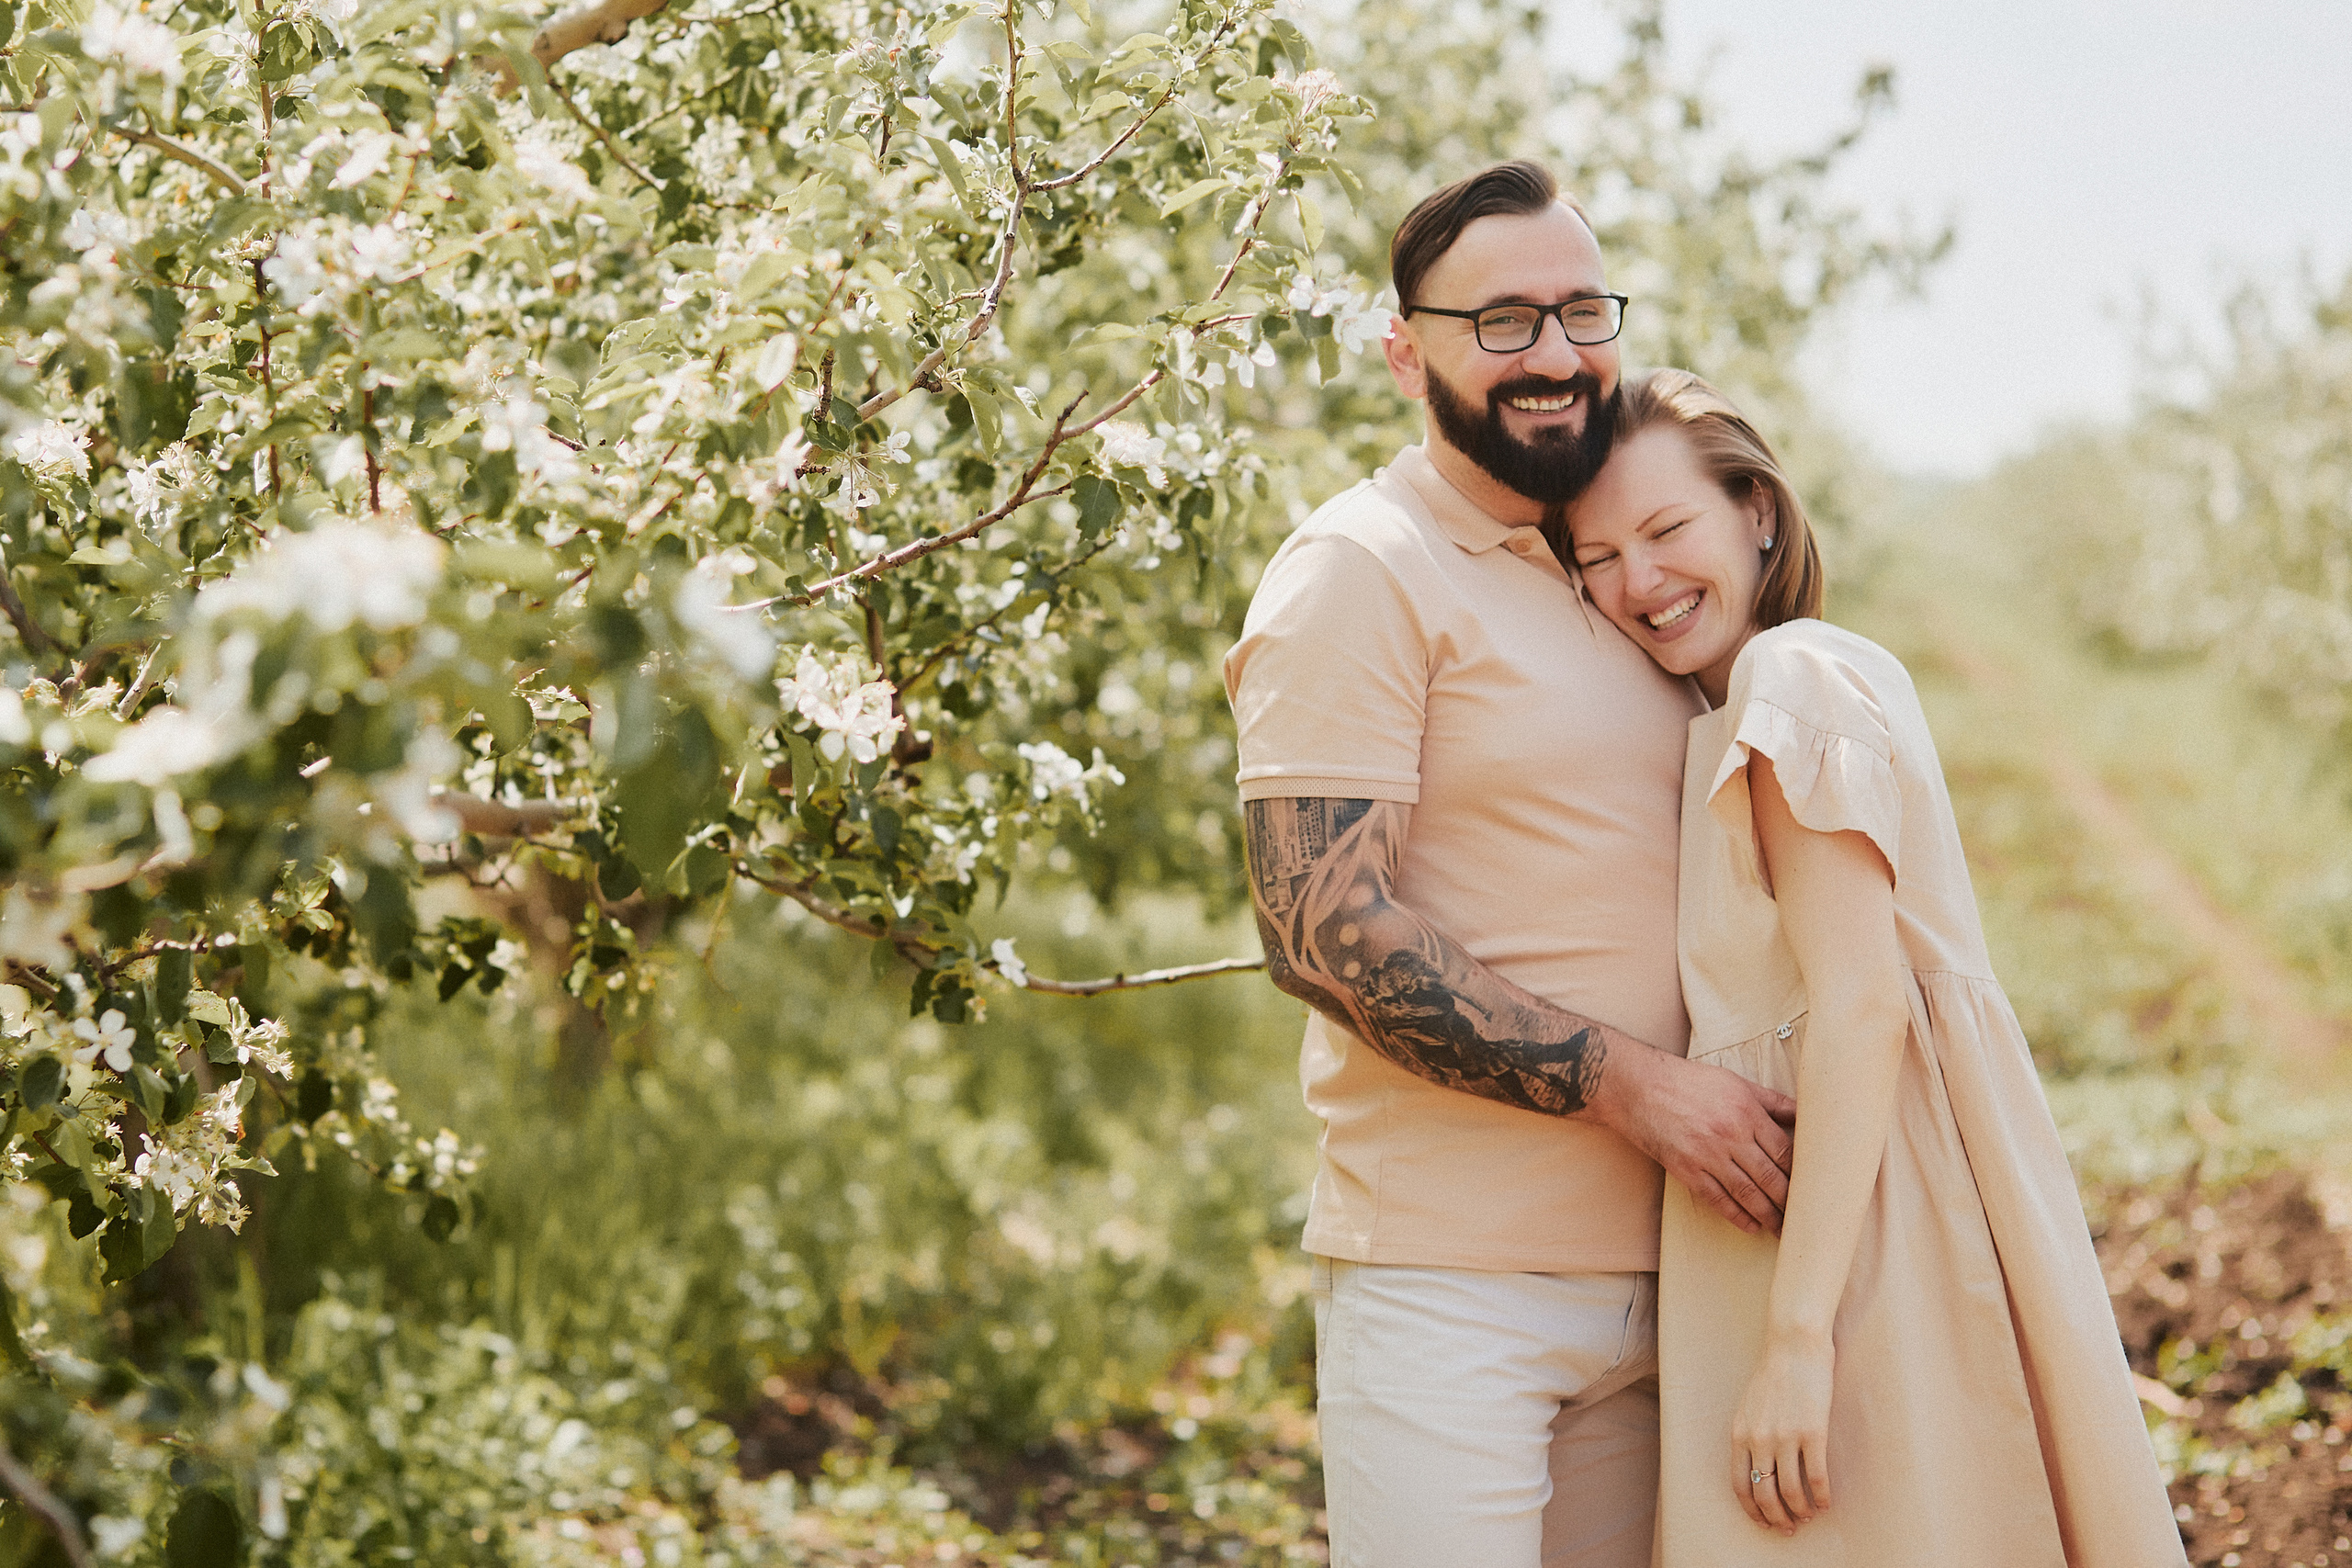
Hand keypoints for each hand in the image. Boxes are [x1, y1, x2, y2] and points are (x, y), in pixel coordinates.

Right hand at [1597, 1046, 1796, 1234]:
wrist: (1638, 1087)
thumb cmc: (1688, 1081)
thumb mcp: (1735, 1082)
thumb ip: (1772, 1101)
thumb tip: (1804, 1114)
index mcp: (1746, 1112)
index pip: (1785, 1151)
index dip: (1801, 1174)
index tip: (1812, 1188)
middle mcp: (1730, 1136)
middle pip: (1771, 1178)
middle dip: (1790, 1202)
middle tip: (1805, 1219)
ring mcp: (1707, 1155)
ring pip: (1748, 1194)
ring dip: (1769, 1215)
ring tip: (1783, 1229)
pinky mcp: (1686, 1170)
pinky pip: (1718, 1200)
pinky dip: (1738, 1216)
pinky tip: (1752, 1226)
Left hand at [1731, 1333, 1834, 1533]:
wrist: (1794, 1346)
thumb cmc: (1773, 1375)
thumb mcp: (1748, 1407)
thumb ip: (1749, 1436)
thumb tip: (1758, 1468)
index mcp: (1740, 1434)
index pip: (1740, 1485)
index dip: (1752, 1509)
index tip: (1763, 1522)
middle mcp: (1759, 1440)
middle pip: (1765, 1493)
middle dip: (1776, 1517)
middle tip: (1788, 1527)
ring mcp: (1785, 1437)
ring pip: (1791, 1491)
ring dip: (1800, 1511)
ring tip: (1809, 1517)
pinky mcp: (1813, 1433)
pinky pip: (1816, 1477)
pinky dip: (1822, 1497)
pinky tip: (1827, 1503)